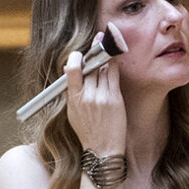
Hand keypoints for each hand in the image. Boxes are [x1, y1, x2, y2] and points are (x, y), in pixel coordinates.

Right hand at [64, 28, 126, 155]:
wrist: (103, 150)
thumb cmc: (88, 133)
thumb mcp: (73, 113)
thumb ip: (73, 94)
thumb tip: (75, 73)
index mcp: (73, 99)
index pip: (72, 69)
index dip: (77, 56)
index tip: (81, 52)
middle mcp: (86, 95)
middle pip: (90, 65)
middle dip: (94, 50)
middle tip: (100, 37)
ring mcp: (101, 96)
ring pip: (103, 67)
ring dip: (106, 54)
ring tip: (110, 43)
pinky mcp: (114, 98)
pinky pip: (114, 74)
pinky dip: (114, 64)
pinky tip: (116, 57)